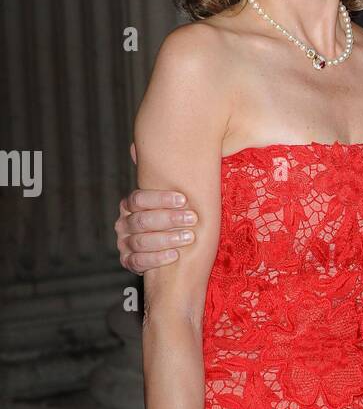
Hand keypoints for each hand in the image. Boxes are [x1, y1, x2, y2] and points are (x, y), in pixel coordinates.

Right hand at [116, 141, 197, 272]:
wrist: (178, 251)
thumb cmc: (178, 216)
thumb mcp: (175, 196)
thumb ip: (167, 175)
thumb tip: (146, 146)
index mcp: (132, 204)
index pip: (139, 199)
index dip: (160, 198)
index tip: (184, 199)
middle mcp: (124, 222)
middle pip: (141, 220)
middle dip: (169, 219)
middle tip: (193, 219)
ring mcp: (125, 243)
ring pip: (140, 241)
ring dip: (166, 239)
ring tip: (189, 237)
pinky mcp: (129, 261)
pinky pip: (138, 262)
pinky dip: (157, 259)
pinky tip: (175, 255)